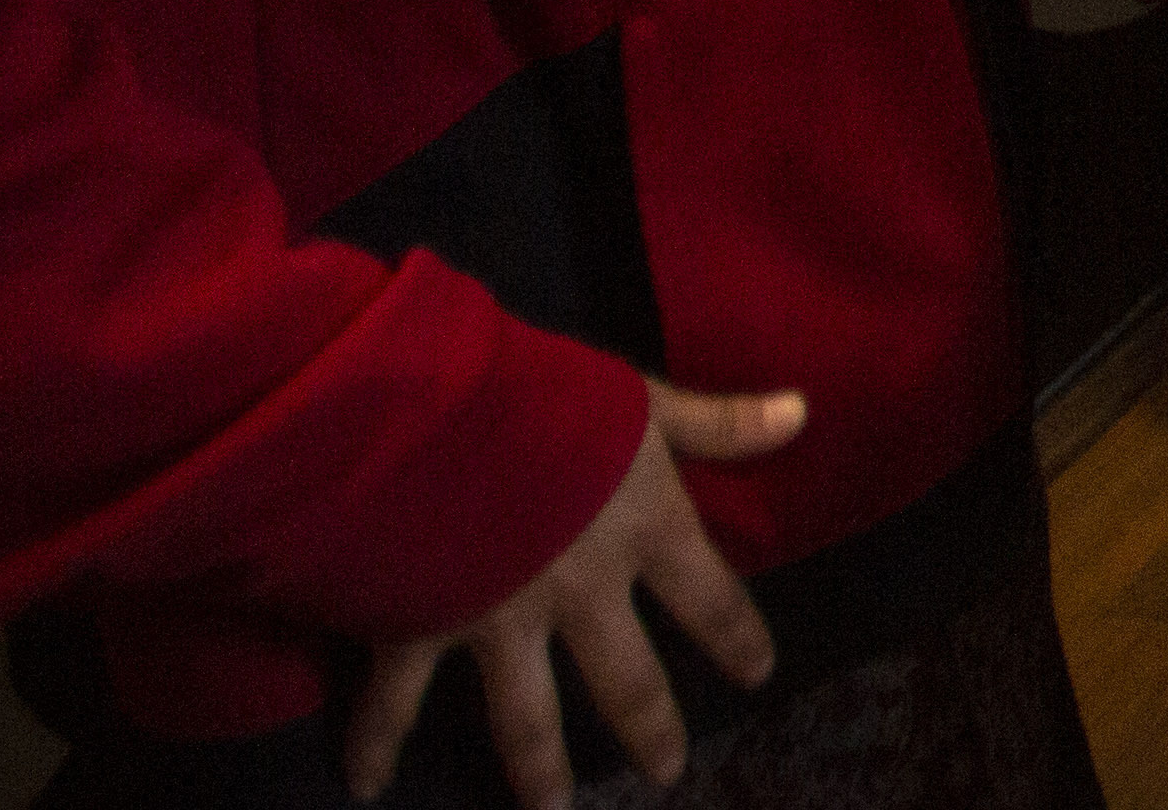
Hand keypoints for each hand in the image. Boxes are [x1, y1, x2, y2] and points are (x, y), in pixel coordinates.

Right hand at [346, 380, 802, 807]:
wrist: (429, 418)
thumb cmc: (543, 396)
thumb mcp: (641, 400)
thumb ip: (717, 421)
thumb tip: (802, 412)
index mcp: (642, 532)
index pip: (709, 596)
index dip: (736, 635)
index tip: (758, 675)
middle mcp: (580, 593)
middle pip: (627, 678)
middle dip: (650, 727)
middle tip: (667, 771)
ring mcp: (498, 621)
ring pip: (526, 716)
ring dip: (538, 768)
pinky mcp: (418, 627)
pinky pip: (394, 700)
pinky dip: (373, 745)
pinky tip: (364, 786)